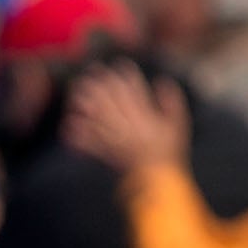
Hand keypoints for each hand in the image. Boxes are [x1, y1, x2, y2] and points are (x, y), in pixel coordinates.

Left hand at [63, 64, 190, 175]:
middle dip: (100, 86)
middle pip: (112, 102)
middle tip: (89, 73)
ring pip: (99, 119)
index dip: (127, 76)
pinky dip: (78, 136)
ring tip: (75, 95)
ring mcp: (118, 142)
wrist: (159, 183)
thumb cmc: (171, 153)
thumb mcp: (179, 126)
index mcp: (148, 119)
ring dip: (86, 106)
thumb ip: (172, 102)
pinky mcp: (108, 156)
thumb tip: (162, 80)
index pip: (136, 92)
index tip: (119, 64)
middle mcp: (131, 127)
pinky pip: (91, 145)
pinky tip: (67, 126)